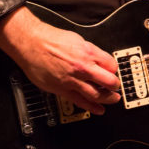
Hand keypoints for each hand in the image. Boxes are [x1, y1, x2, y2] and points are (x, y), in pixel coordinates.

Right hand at [0, 6, 120, 114]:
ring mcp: (73, 80)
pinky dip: (92, 107)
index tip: (113, 72)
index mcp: (88, 52)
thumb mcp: (77, 39)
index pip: (111, 65)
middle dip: (115, 86)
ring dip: (108, 98)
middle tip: (117, 87)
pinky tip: (98, 109)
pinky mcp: (62, 89)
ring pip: (97, 94)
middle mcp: (83, 67)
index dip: (114, 69)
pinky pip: (80, 101)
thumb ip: (89, 51)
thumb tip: (97, 59)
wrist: (31, 43)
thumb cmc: (50, 39)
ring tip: (113, 99)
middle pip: (108, 81)